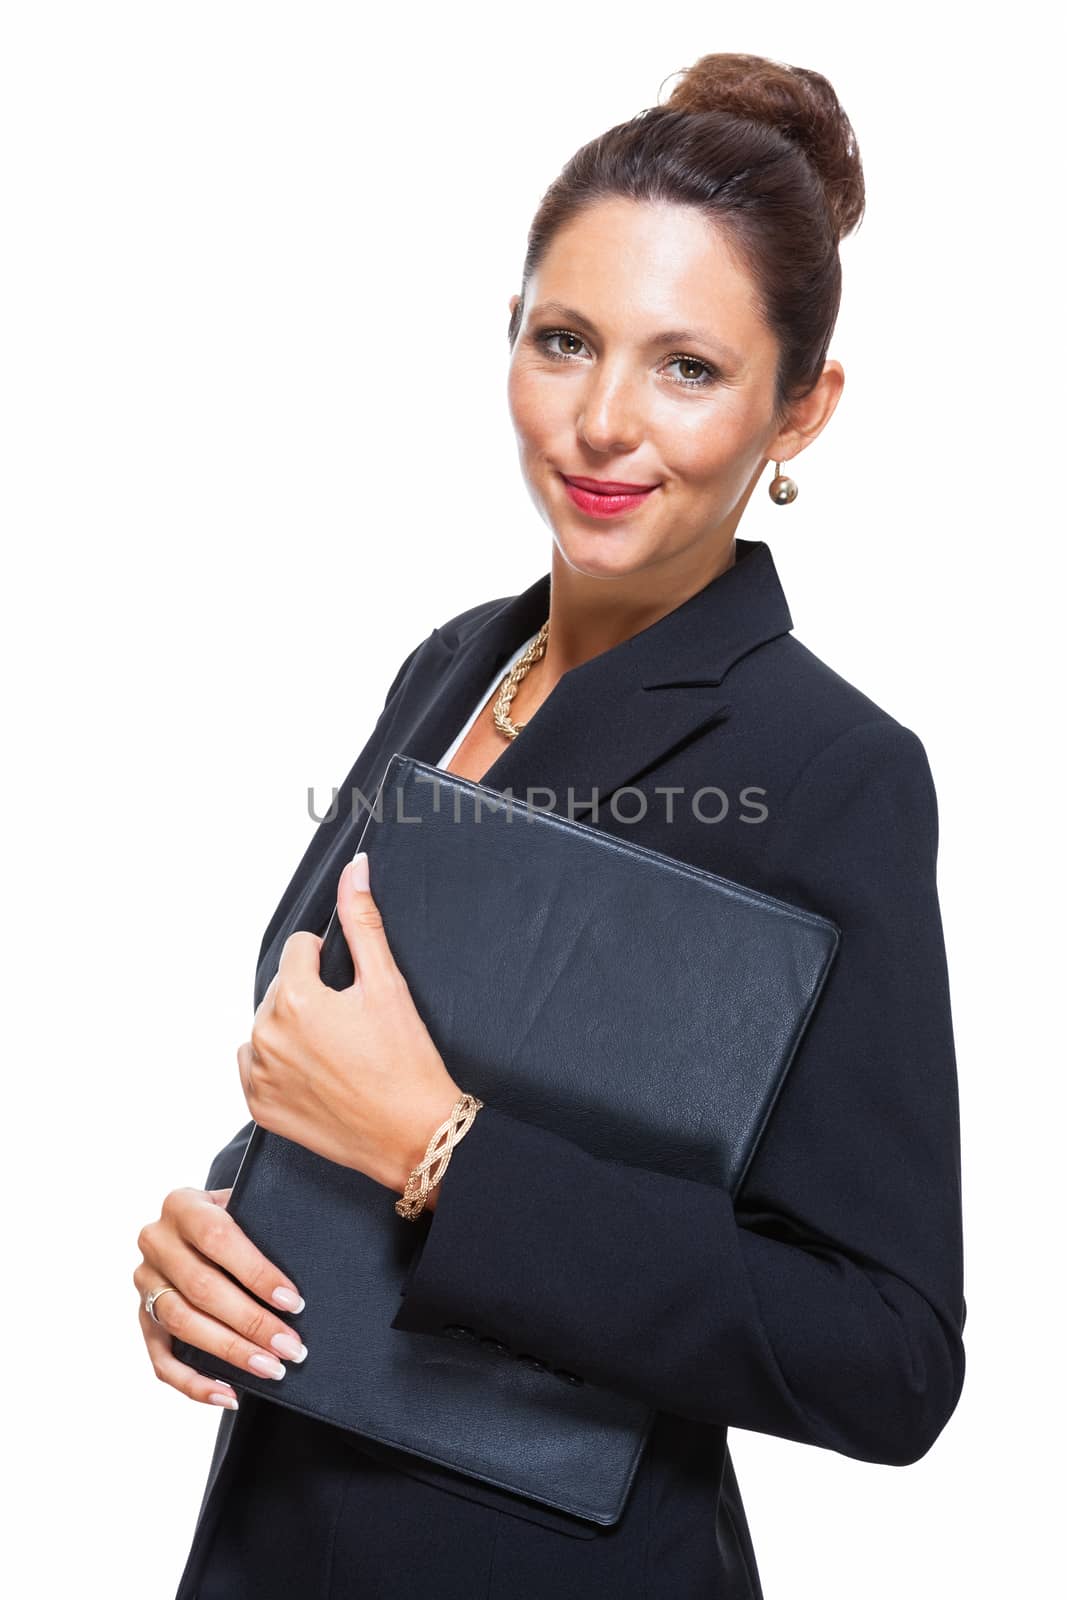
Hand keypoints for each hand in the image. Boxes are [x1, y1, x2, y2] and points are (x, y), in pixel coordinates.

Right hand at [134, 1185, 308, 1407]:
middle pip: (202, 1288)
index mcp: (182, 1204)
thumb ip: (261, 1221)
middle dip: (251, 1323)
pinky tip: (229, 1395)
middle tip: (291, 1347)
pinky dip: (195, 1384)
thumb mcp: (245, 1205)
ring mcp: (145, 1282)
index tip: (293, 1302)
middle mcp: (155, 1242)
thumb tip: (309, 1260)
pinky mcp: (143, 1319)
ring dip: (230, 1353)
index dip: (256, 1273)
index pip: (218, 1238)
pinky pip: (162, 1361)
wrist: (196, 1223)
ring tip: (271, 1369)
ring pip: (182, 1324)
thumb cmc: (236, 1217)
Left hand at [236, 852, 464, 1204]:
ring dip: (294, 1029)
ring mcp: (260, 1075)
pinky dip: (279, 1064)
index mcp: (295, 999)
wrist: (414, 1136)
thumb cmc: (407, 1062)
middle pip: (283, 988)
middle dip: (312, 996)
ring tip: (337, 1052)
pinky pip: (256, 1066)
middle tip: (353, 1027)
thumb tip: (355, 867)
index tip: (355, 993)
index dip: (332, 963)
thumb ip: (363, 921)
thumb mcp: (388, 985)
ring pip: (269, 1026)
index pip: (301, 950)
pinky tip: (317, 1074)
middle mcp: (267, 1035)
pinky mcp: (259, 1107)